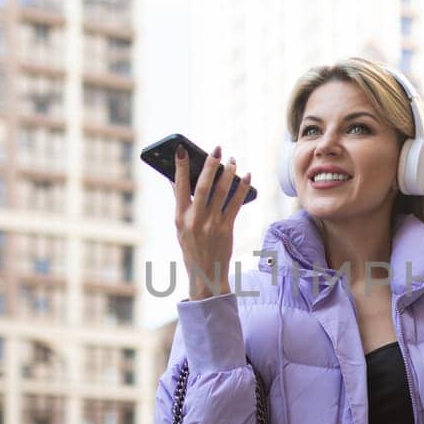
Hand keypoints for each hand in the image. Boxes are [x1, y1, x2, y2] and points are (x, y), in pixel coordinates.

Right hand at [172, 144, 250, 299]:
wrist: (206, 275)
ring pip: (221, 193)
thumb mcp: (180, 228)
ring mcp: (211, 225)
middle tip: (217, 149)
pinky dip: (242, 189)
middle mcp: (195, 220)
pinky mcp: (227, 230)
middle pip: (203, 186)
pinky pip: (236, 205)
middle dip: (210, 165)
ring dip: (228, 173)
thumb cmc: (192, 248)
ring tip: (232, 160)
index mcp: (180, 217)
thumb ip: (180, 204)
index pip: (178, 186)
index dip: (180, 167)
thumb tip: (176, 179)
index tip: (182, 149)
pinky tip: (247, 177)